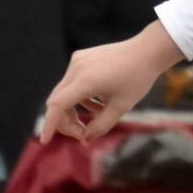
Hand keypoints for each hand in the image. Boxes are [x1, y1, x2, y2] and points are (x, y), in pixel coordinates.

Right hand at [41, 22, 184, 143]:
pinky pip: (74, 82)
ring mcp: (77, 61)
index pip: (58, 105)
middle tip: (82, 134)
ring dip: (75, 109)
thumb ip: (101, 125)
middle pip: (59, 101)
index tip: (45, 141)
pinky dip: (81, 96)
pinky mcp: (81, 58)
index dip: (50, 124)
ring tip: (98, 117)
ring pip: (66, 92)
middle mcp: (77, 68)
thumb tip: (84, 139)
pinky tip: (100, 103)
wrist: (148, 51)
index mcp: (86, 80)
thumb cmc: (138, 78)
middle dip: (67, 121)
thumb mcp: (122, 107)